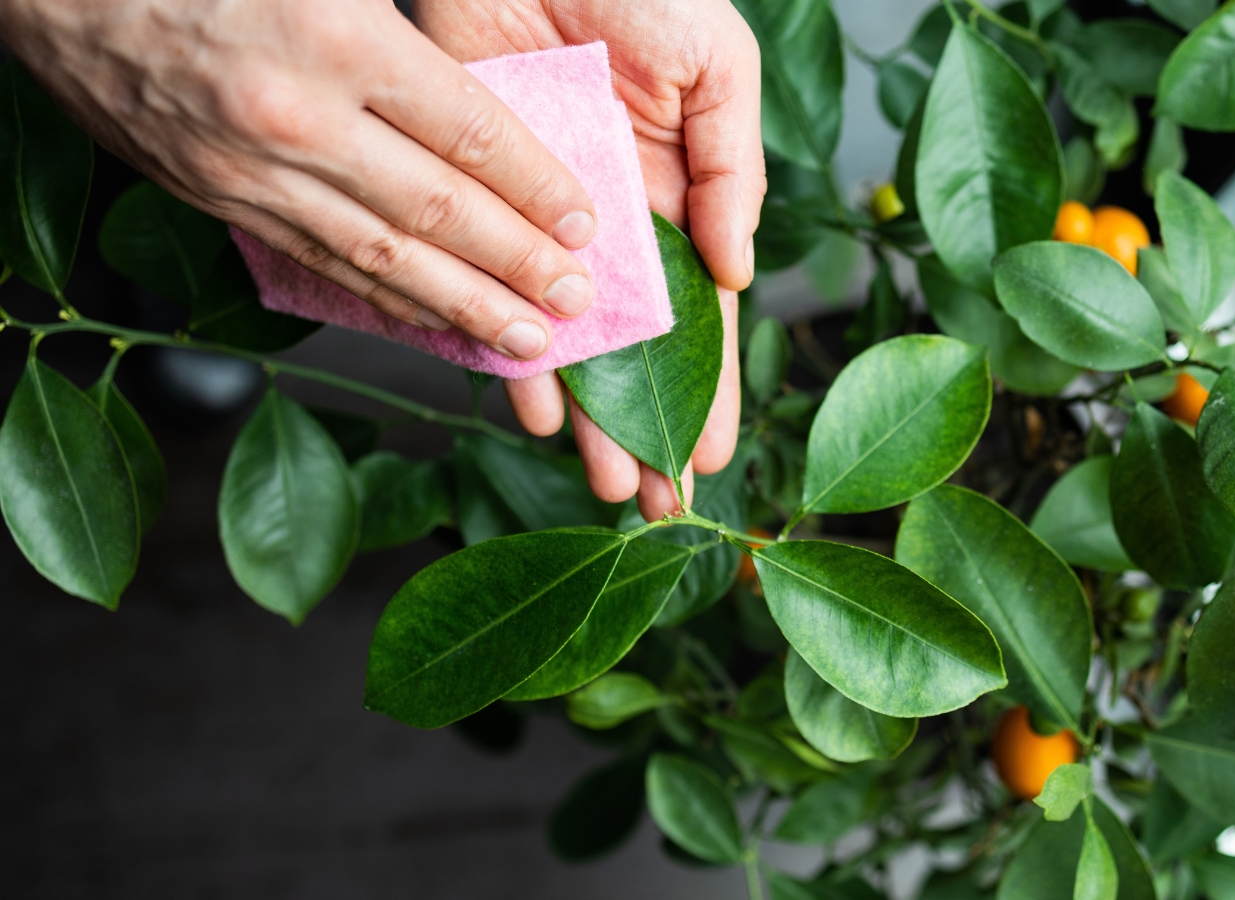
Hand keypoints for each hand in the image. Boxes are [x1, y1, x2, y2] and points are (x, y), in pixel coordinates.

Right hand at [0, 0, 603, 361]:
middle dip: (518, 263)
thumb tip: (491, 101)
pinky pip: (320, 262)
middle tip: (579, 301)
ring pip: (382, 255)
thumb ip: (406, 28)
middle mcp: (299, 116)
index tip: (585, 223)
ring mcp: (252, 170)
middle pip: (438, 209)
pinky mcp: (218, 201)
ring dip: (464, 306)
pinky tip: (433, 322)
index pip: (468, 130)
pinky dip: (385, 298)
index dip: (536, 184)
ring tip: (528, 341)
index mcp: (337, 37)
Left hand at [415, 0, 764, 520]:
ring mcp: (546, 220)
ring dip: (587, 409)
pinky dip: (503, 343)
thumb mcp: (717, 69)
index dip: (712, 386)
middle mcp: (615, 225)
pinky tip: (527, 402)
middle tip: (657, 498)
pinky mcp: (479, 197)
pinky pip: (488, 283)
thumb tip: (737, 270)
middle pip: (636, 347)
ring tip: (602, 477)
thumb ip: (730, 170)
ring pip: (568, 334)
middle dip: (648, 422)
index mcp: (681, 199)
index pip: (703, 315)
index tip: (715, 454)